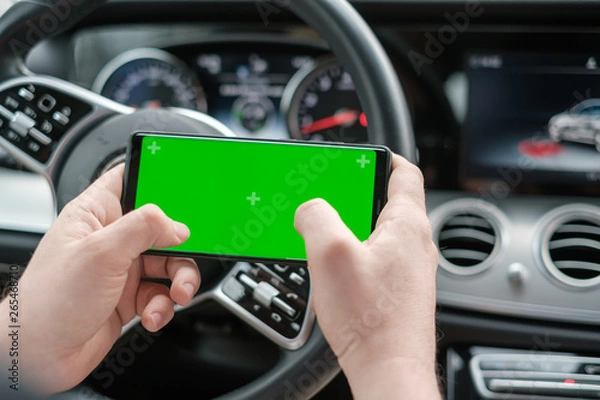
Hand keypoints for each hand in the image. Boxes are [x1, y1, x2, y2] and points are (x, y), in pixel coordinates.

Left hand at [0, 165, 199, 394]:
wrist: (38, 358)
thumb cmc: (50, 302)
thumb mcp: (101, 252)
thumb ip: (143, 228)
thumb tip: (176, 225)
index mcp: (95, 214)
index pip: (128, 179)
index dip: (156, 178)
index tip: (184, 190)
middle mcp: (110, 239)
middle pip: (161, 228)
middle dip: (180, 246)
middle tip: (187, 255)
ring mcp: (121, 269)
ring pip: (168, 264)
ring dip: (179, 280)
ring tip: (176, 295)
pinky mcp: (129, 297)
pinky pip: (161, 294)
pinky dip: (164, 306)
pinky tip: (153, 315)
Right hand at [295, 155, 439, 398]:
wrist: (388, 370)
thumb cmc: (371, 321)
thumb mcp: (330, 255)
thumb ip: (316, 218)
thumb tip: (309, 209)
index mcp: (407, 225)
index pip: (405, 172)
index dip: (382, 157)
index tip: (360, 157)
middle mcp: (416, 245)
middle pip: (388, 201)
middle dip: (356, 196)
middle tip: (329, 199)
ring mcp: (409, 270)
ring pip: (379, 232)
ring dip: (353, 228)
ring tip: (325, 237)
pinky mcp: (398, 291)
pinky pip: (377, 259)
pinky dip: (356, 254)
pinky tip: (335, 271)